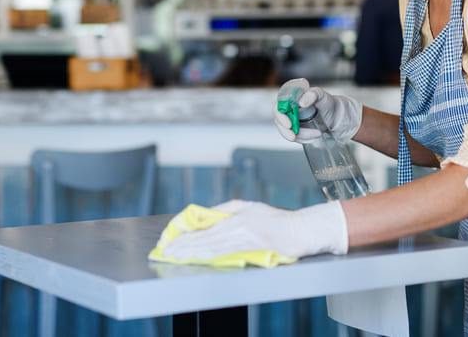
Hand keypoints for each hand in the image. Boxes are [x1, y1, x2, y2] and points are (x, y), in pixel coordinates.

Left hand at [160, 200, 347, 260]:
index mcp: (236, 214)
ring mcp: (246, 237)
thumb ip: (227, 210)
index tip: (170, 239)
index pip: (205, 225)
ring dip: (192, 252)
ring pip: (213, 247)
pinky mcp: (255, 249)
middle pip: (205, 237)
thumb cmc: (277, 219)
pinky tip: (199, 261)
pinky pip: (227, 255)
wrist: (303, 229)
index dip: (186, 233)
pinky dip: (210, 258)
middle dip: (183, 245)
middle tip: (165, 251)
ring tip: (176, 257)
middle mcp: (239, 225)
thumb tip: (206, 216)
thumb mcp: (250, 207)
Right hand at [274, 85, 362, 142]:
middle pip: (279, 121)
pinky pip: (294, 137)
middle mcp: (290, 109)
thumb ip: (312, 95)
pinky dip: (302, 139)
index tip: (289, 124)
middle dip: (285, 131)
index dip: (280, 116)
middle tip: (294, 136)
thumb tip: (301, 103)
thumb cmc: (328, 103)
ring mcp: (292, 120)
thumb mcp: (322, 95)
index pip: (279, 106)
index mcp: (292, 98)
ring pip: (286, 131)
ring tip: (316, 134)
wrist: (337, 116)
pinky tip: (313, 137)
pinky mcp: (297, 130)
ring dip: (298, 136)